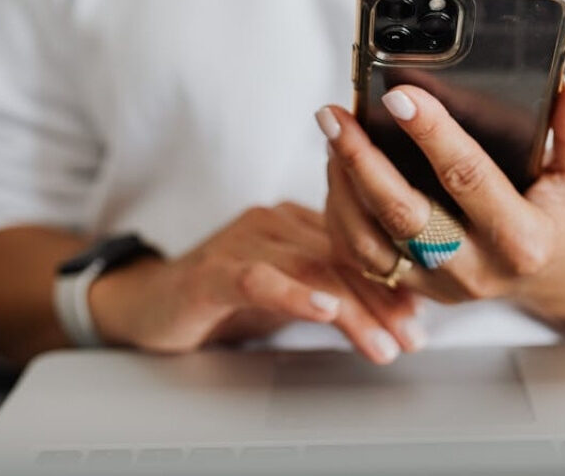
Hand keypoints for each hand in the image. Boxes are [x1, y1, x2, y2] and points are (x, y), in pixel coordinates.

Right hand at [89, 203, 425, 363]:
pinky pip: (258, 278)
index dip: (392, 280)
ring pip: (310, 268)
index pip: (357, 246)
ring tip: (381, 342)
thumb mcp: (285, 291)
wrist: (144, 304)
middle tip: (410, 336)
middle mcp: (272, 222)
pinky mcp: (211, 271)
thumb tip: (399, 310)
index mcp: (295, 221)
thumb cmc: (220, 297)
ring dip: (353, 308)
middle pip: (341, 256)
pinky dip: (294, 293)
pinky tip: (321, 309)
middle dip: (382, 299)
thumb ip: (332, 290)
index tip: (420, 316)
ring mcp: (241, 242)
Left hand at [317, 77, 564, 315]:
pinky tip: (335, 171)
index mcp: (522, 240)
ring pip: (370, 242)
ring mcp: (441, 286)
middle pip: (404, 215)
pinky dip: (341, 214)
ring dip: (341, 186)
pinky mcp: (415, 289)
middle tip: (335, 116)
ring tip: (331, 135)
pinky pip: (362, 258)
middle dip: (362, 161)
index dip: (432, 135)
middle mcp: (476, 270)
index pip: (468, 179)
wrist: (557, 274)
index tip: (400, 96)